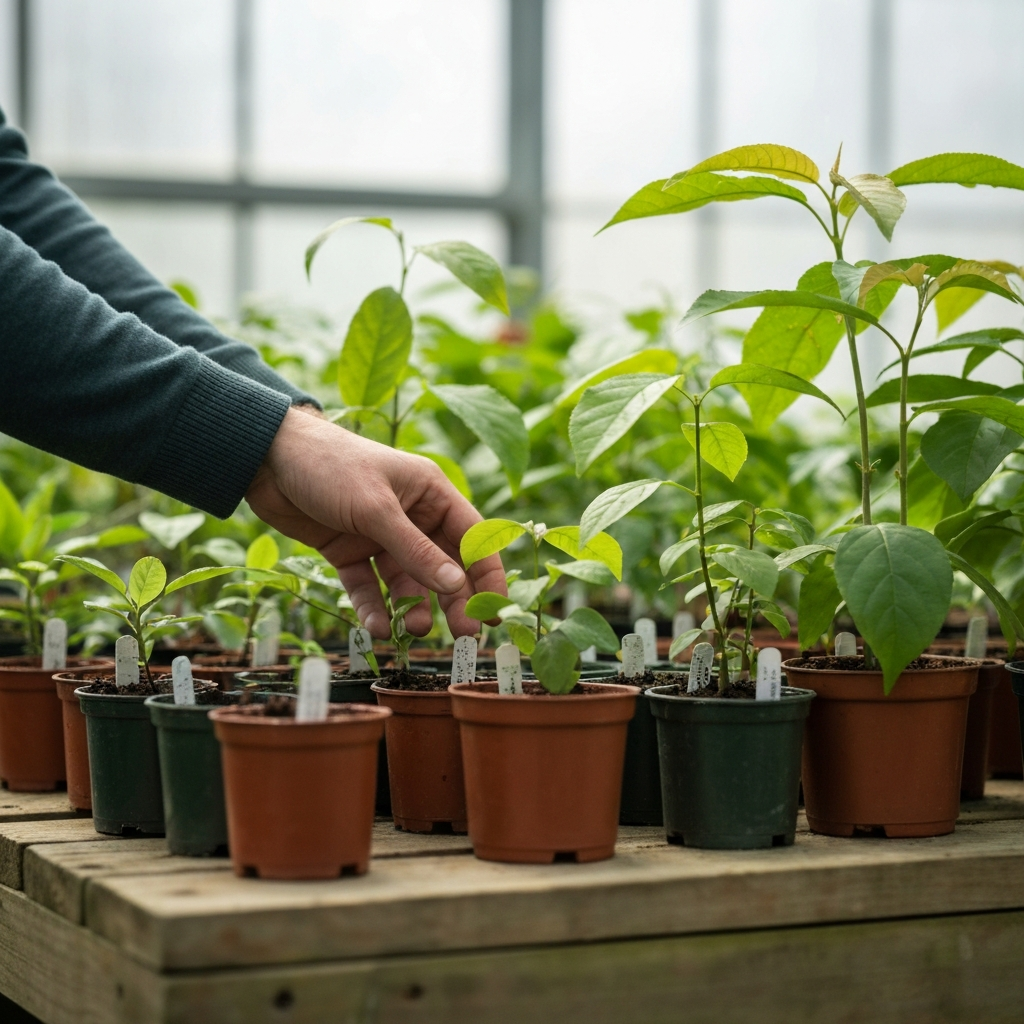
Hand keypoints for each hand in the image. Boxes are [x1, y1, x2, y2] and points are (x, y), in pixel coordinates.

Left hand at [245, 408, 506, 638]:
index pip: (471, 537)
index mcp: (430, 492)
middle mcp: (410, 514)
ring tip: (412, 631)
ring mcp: (379, 534)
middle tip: (462, 636)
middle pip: (442, 564)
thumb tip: (457, 586)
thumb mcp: (376, 509)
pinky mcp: (349, 550)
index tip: (494, 611)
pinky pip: (368, 586)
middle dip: (452, 599)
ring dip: (411, 607)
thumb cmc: (329, 465)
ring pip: (406, 580)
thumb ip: (416, 551)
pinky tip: (376, 627)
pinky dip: (373, 607)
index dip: (486, 574)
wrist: (264, 458)